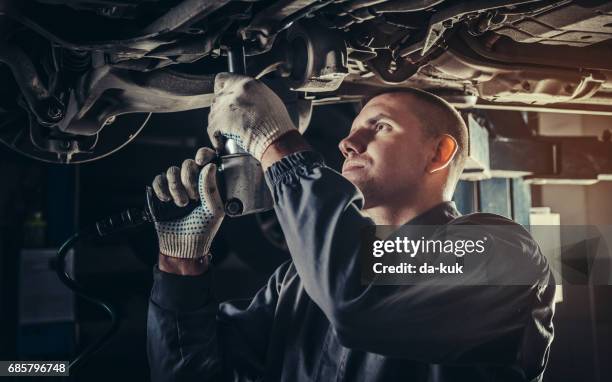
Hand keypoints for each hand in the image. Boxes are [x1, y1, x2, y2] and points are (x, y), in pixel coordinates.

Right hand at [152, 148, 223, 262]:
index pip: (206, 158)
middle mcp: (192, 181)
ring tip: (181, 204)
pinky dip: (162, 188)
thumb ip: (211, 188)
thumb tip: (209, 166)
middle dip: (189, 179)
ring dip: (176, 187)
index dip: (203, 154)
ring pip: (172, 170)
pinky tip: (167, 201)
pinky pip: (158, 179)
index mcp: (208, 183)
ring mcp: (176, 186)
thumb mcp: (214, 210)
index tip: (201, 161)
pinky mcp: (161, 192)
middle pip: (187, 163)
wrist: (184, 246)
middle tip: (193, 197)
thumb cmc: (203, 229)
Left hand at [207, 73, 296, 160]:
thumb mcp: (270, 99)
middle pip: (218, 97)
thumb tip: (248, 97)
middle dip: (222, 108)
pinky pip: (211, 129)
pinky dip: (215, 137)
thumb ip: (254, 94)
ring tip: (228, 131)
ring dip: (219, 122)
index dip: (222, 88)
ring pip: (213, 112)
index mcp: (248, 83)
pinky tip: (221, 143)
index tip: (224, 95)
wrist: (276, 138)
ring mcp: (225, 106)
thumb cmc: (277, 123)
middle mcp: (234, 91)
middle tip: (230, 118)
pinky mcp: (219, 122)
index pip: (223, 79)